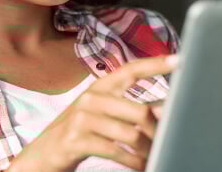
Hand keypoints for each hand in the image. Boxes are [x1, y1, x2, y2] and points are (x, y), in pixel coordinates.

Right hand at [7, 54, 181, 171]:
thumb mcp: (105, 116)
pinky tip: (141, 165)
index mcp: (100, 87)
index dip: (154, 64)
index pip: (130, 70)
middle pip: (139, 112)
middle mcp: (91, 98)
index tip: (178, 60)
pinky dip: (133, 161)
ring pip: (130, 134)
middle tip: (170, 141)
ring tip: (155, 157)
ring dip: (148, 150)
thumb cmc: (80, 133)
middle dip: (159, 132)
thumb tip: (166, 109)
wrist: (44, 154)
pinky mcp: (76, 139)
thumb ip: (131, 110)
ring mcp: (82, 118)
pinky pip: (116, 151)